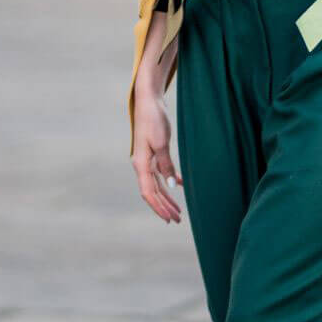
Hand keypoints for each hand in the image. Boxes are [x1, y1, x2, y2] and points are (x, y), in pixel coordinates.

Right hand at [132, 85, 183, 223]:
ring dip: (167, 198)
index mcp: (141, 164)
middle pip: (152, 192)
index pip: (148, 192)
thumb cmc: (153, 119)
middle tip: (177, 220)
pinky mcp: (153, 152)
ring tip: (178, 210)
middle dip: (164, 207)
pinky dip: (169, 180)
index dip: (159, 207)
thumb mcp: (161, 142)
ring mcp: (146, 159)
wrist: (149, 100)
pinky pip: (160, 172)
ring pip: (156, 185)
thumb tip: (171, 184)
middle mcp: (141, 165)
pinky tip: (180, 185)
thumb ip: (166, 163)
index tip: (170, 219)